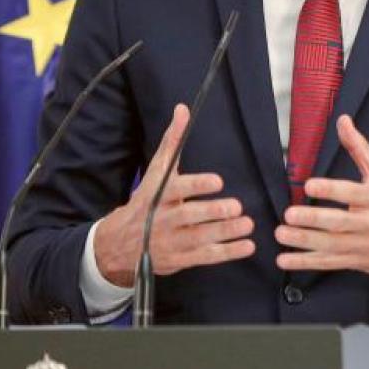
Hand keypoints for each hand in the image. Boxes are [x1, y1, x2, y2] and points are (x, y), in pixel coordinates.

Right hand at [93, 104, 254, 286]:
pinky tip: (247, 245)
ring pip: (200, 238)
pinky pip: (206, 257)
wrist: (121, 242)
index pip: (177, 188)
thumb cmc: (146, 200)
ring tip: (247, 224)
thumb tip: (183, 109)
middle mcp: (164, 218)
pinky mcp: (180, 259)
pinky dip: (228, 252)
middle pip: (189, 215)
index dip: (197, 186)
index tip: (218, 181)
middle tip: (236, 206)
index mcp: (158, 194)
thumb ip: (172, 141)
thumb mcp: (156, 171)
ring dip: (226, 232)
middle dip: (213, 212)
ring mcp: (172, 241)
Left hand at [275, 115, 368, 277]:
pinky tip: (284, 260)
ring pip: (331, 245)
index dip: (331, 189)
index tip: (310, 184)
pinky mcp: (354, 260)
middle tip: (290, 214)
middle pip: (339, 223)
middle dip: (313, 219)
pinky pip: (328, 263)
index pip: (351, 193)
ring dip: (303, 242)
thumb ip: (359, 147)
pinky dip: (305, 262)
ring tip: (281, 234)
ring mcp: (361, 244)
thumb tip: (343, 120)